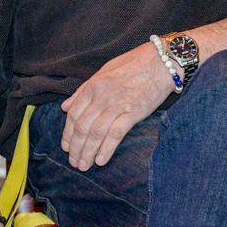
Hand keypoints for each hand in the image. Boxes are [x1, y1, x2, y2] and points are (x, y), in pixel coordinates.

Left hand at [60, 42, 175, 170]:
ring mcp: (117, 104)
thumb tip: (64, 107)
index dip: (67, 133)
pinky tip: (101, 160)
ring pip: (95, 133)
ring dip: (87, 152)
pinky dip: (106, 149)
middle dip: (75, 148)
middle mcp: (101, 96)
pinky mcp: (134, 112)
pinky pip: (115, 135)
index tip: (66, 147)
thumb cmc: (134, 63)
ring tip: (84, 166)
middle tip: (73, 162)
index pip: (73, 114)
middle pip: (81, 127)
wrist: (162, 61)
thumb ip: (83, 90)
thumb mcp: (104, 71)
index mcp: (93, 85)